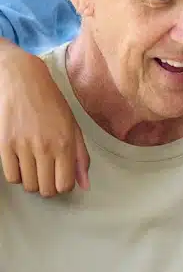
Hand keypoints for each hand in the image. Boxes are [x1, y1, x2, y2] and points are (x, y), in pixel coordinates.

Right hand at [0, 44, 88, 196]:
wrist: (22, 81)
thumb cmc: (51, 102)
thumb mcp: (73, 126)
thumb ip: (80, 156)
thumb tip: (84, 185)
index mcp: (66, 143)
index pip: (65, 184)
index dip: (64, 185)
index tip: (61, 177)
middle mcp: (45, 147)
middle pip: (46, 189)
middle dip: (49, 186)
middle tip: (48, 173)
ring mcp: (23, 147)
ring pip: (28, 185)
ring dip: (33, 181)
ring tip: (35, 166)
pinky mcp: (4, 146)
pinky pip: (11, 177)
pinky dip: (17, 175)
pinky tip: (22, 163)